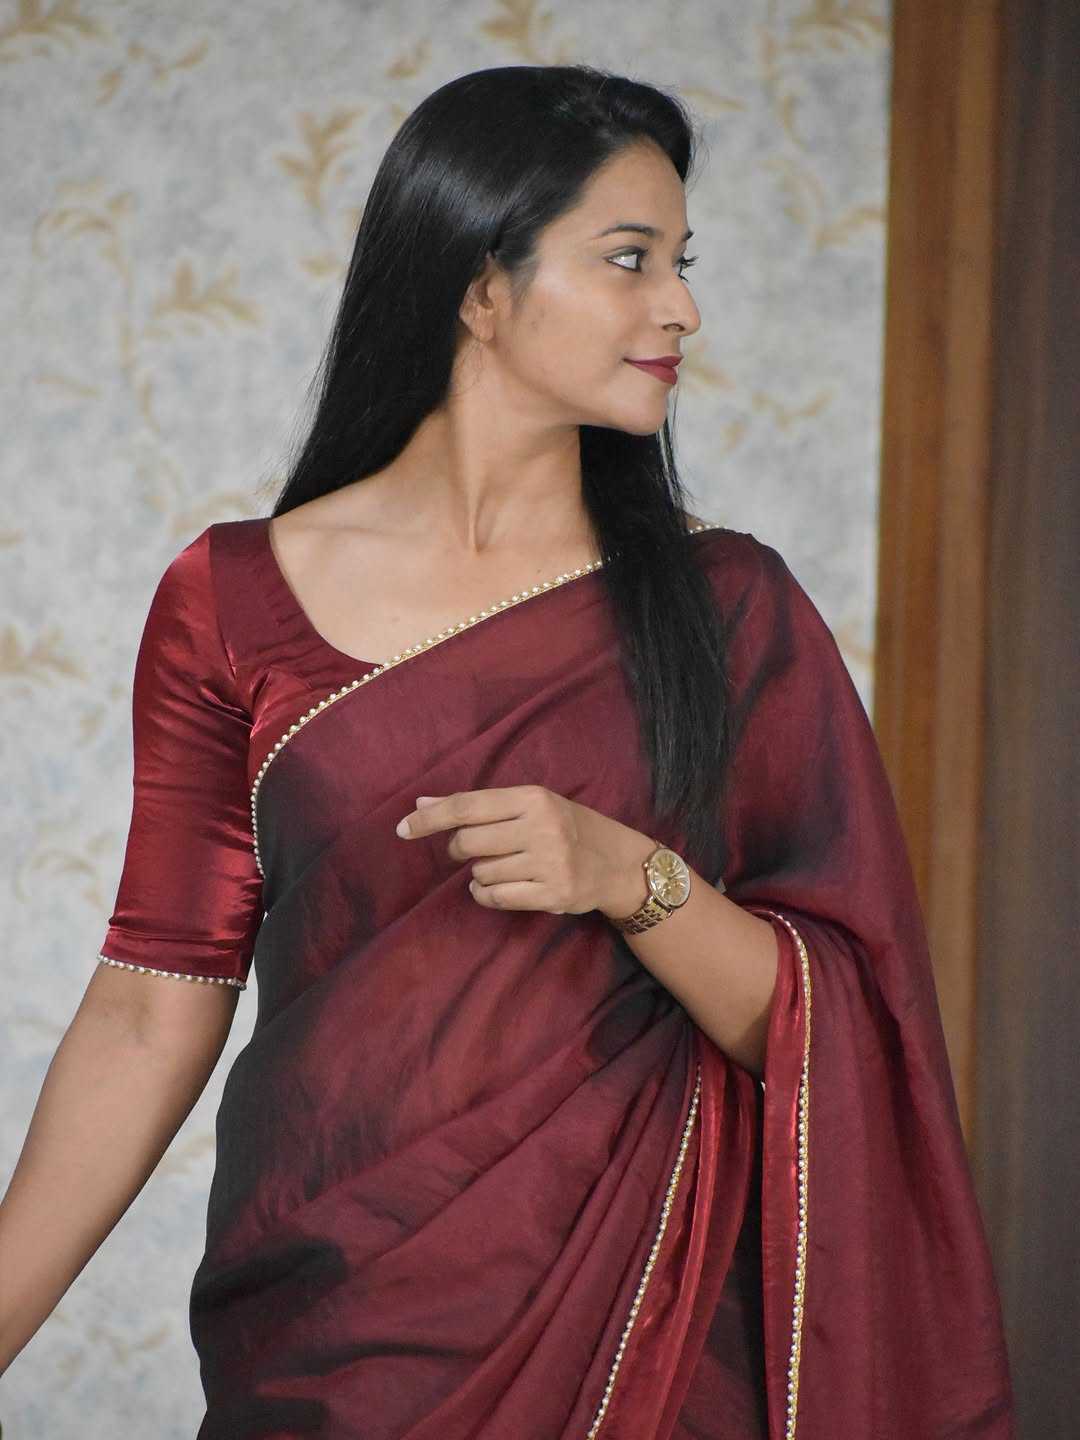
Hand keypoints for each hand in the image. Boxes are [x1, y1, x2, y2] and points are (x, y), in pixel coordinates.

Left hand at [394, 785, 652, 916]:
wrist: (618, 863)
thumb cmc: (567, 828)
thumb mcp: (531, 806)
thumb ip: (477, 806)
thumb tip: (420, 803)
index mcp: (533, 798)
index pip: (468, 806)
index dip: (430, 819)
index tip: (402, 829)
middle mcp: (542, 827)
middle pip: (468, 843)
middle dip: (459, 850)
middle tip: (473, 851)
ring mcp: (549, 862)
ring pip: (480, 873)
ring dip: (480, 874)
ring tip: (504, 867)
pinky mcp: (553, 894)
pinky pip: (495, 898)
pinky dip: (486, 895)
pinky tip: (498, 887)